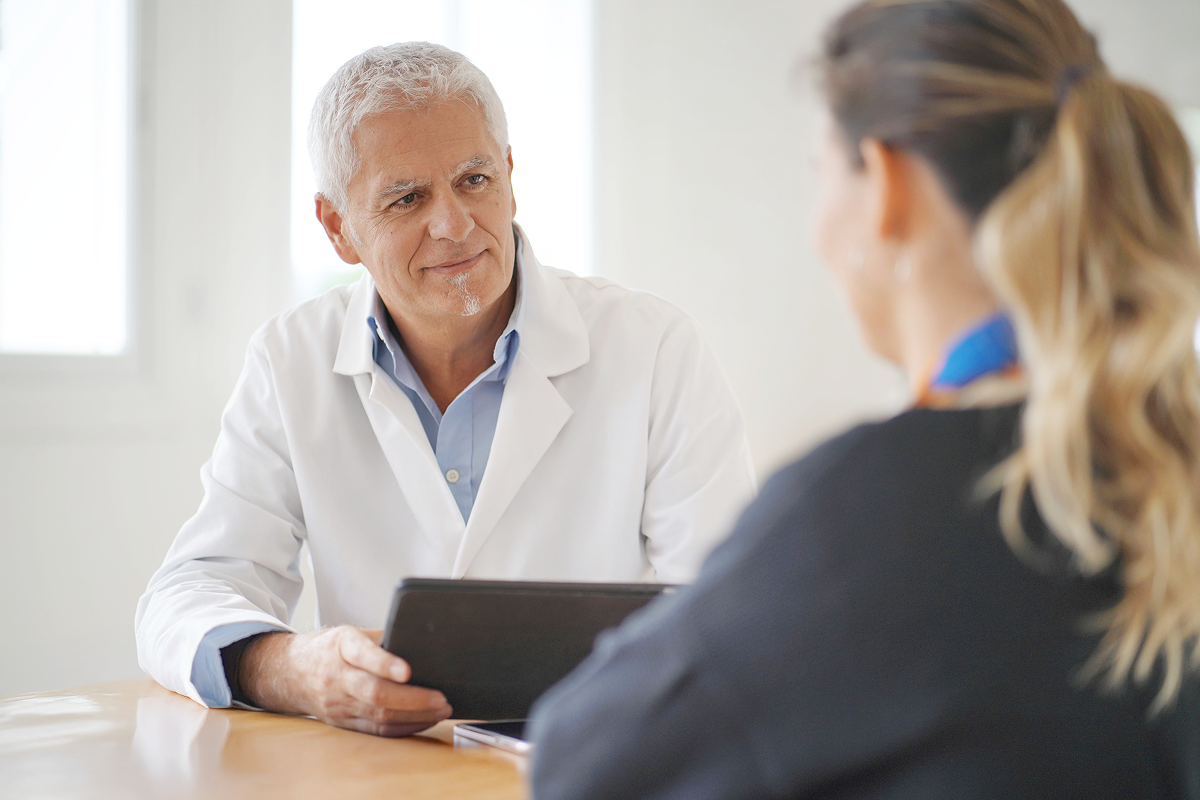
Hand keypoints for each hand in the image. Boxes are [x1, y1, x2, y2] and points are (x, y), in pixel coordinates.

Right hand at [238, 626, 451, 736]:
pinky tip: (423, 721)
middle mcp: (337, 677)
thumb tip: (422, 646)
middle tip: (441, 698)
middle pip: (375, 693)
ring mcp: (338, 703)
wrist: (289, 672)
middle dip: (413, 699)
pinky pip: (375, 730)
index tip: (407, 671)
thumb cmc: (329, 648)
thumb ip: (382, 639)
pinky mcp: (342, 722)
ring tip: (441, 710)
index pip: (363, 655)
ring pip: (378, 715)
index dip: (385, 663)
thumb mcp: (351, 632)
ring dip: (415, 716)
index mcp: (341, 647)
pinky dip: (402, 727)